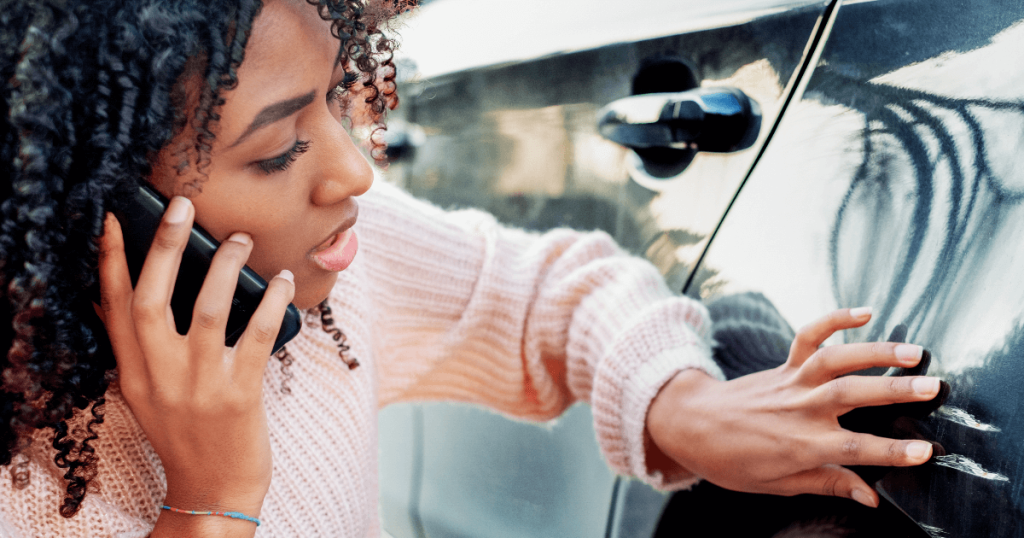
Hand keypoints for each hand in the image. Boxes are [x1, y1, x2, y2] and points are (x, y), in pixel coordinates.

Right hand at [96, 197, 294, 534]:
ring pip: (209, 310)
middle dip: (163, 247)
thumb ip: (142, 349)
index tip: (113, 219)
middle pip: (152, 300)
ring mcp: (200, 387)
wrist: (213, 490)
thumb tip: (137, 295)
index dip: (111, 261)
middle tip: (181, 205)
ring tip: (241, 239)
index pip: (113, 307)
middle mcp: (159, 377)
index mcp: (133, 373)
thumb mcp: (148, 394)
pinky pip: (258, 336)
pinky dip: (272, 302)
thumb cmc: (186, 434)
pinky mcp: (240, 396)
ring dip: (225, 267)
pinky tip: (282, 281)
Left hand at [646, 308, 940, 507]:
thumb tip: (870, 497)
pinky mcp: (784, 365)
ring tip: (913, 352)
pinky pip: (808, 336)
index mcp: (800, 445)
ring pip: (836, 361)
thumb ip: (827, 484)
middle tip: (934, 388)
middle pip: (851, 396)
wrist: (691, 426)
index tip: (925, 451)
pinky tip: (864, 312)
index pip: (854, 449)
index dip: (891, 451)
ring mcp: (792, 383)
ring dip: (875, 353)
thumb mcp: (778, 485)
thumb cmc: (733, 461)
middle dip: (894, 392)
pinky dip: (833, 319)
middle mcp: (799, 409)